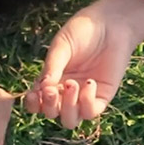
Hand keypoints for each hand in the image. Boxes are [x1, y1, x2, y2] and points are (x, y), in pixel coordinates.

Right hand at [24, 0, 143, 128]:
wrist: (111, 24)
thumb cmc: (82, 31)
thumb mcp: (62, 46)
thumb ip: (52, 67)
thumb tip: (41, 88)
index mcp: (51, 79)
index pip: (37, 102)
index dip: (33, 104)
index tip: (33, 94)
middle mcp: (65, 92)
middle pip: (52, 114)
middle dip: (49, 106)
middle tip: (51, 90)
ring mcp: (84, 96)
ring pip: (70, 120)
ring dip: (67, 107)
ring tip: (72, 84)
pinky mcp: (102, 97)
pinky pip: (90, 112)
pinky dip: (87, 102)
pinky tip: (90, 82)